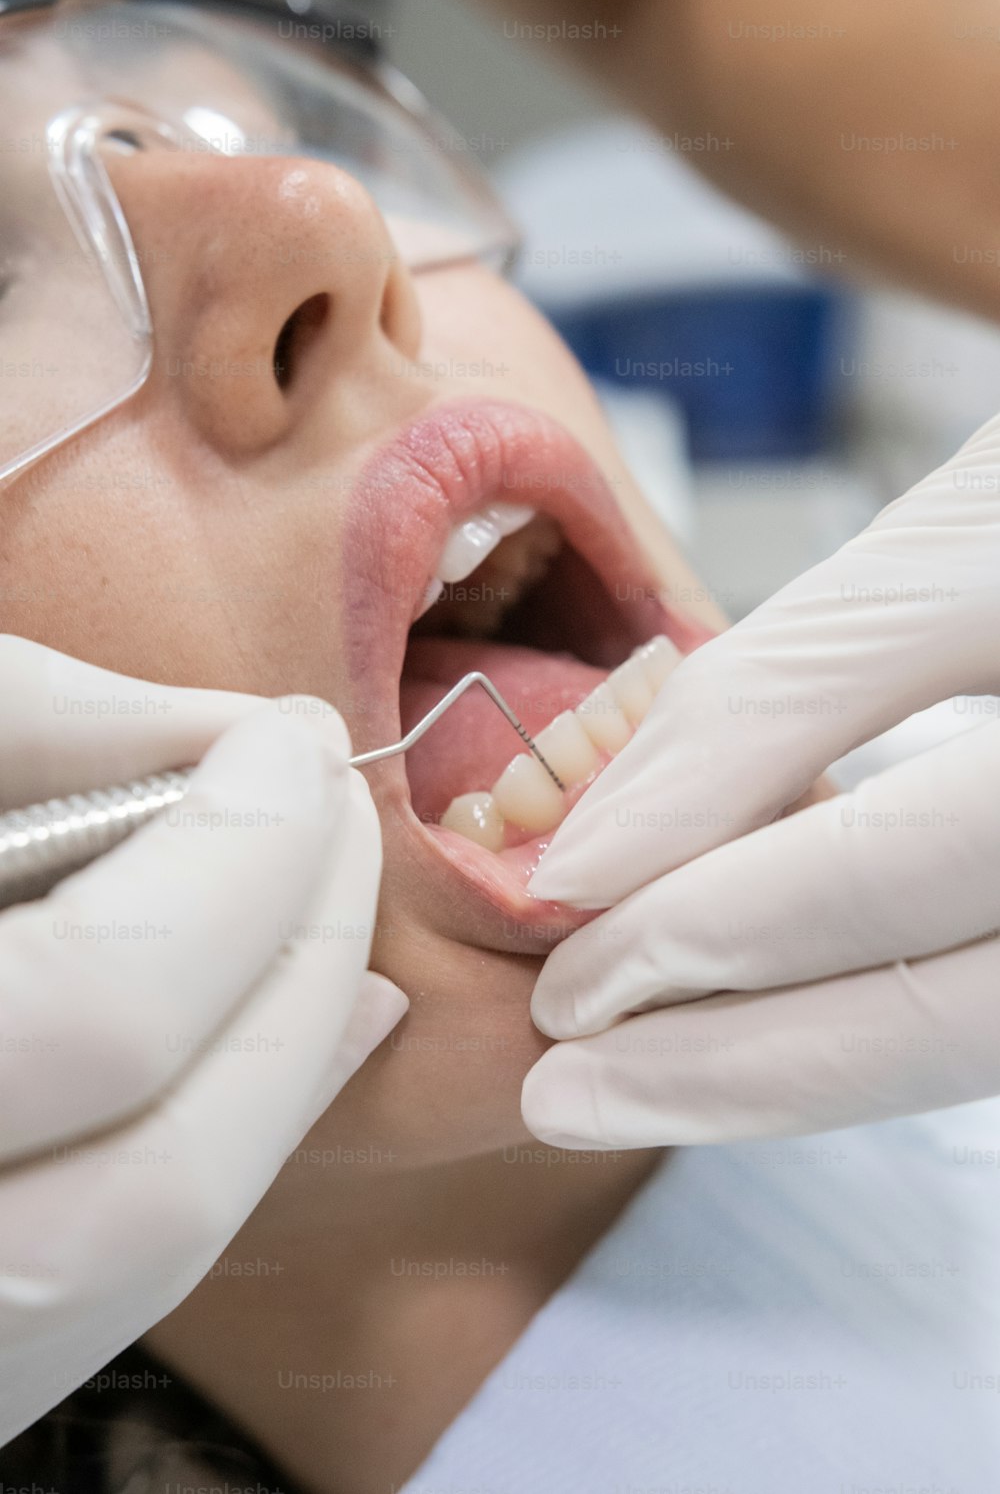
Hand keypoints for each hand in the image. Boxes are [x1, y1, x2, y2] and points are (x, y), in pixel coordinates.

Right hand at [0, 638, 404, 1443]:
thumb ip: (22, 726)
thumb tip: (229, 738)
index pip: (92, 1013)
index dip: (234, 863)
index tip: (286, 735)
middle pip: (146, 1190)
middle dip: (292, 966)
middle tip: (330, 804)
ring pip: (132, 1271)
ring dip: (283, 1065)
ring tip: (324, 897)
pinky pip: (95, 1285)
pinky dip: (220, 1142)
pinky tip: (291, 1027)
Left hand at [522, 412, 999, 1147]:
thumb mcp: (972, 524)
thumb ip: (796, 677)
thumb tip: (604, 839)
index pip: (899, 850)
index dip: (707, 896)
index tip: (563, 907)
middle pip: (946, 1001)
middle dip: (734, 1049)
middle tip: (568, 1074)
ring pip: (979, 1035)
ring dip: (791, 1072)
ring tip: (627, 1084)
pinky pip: (998, 1009)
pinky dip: (877, 1024)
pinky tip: (764, 1028)